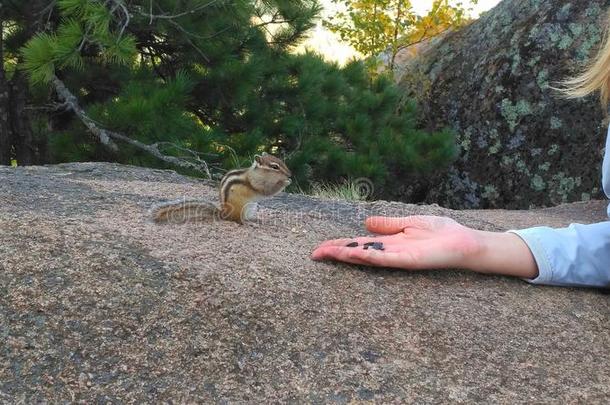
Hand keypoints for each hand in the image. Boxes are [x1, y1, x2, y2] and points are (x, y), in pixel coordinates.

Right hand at [311, 215, 538, 277]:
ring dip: (346, 256)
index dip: (340, 244)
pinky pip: (385, 259)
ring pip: (366, 257)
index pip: (359, 243)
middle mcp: (390, 251)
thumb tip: (365, 221)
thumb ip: (388, 224)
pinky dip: (369, 257)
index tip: (321, 246)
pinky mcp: (409, 260)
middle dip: (336, 252)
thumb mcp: (410, 222)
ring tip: (327, 253)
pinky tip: (355, 255)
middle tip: (315, 254)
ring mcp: (398, 257)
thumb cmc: (442, 232)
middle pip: (358, 252)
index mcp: (389, 241)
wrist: (464, 241)